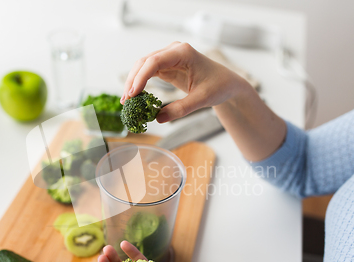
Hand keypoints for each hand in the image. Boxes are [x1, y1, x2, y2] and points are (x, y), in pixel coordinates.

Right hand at [121, 41, 284, 161]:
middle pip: (144, 62)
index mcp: (183, 52)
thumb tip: (158, 118)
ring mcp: (169, 57)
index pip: (154, 61)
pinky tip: (135, 97)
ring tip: (127, 101)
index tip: (132, 94)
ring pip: (143, 66)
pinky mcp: (167, 66)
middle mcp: (174, 51)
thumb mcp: (202, 99)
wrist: (227, 84)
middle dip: (133, 81)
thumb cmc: (219, 86)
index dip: (141, 77)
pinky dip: (140, 84)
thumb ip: (180, 109)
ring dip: (133, 82)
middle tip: (125, 101)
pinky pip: (149, 73)